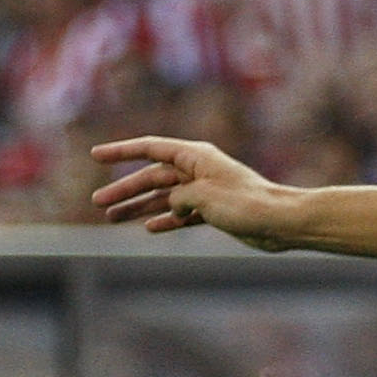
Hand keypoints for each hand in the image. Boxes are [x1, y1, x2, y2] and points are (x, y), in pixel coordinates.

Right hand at [87, 136, 294, 246]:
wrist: (281, 222)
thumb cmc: (246, 204)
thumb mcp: (203, 197)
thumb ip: (179, 197)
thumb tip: (172, 206)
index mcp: (194, 156)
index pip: (150, 148)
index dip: (121, 152)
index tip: (95, 155)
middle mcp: (198, 170)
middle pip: (152, 177)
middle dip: (125, 189)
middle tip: (98, 202)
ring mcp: (206, 191)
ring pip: (164, 197)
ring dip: (139, 206)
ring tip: (112, 218)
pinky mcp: (215, 211)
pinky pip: (182, 214)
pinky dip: (166, 220)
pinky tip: (149, 228)